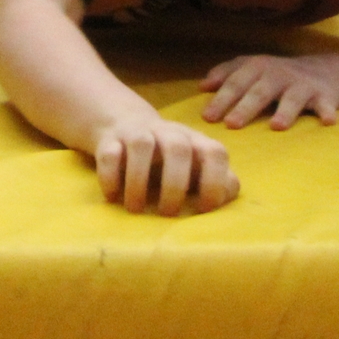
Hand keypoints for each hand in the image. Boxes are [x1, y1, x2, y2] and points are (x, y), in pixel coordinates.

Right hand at [93, 114, 237, 213]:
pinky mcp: (110, 139)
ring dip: (138, 181)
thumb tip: (228, 193)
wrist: (127, 125)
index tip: (202, 209)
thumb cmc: (170, 159)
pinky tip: (112, 197)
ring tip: (136, 209)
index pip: (215, 152)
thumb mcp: (196, 167)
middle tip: (167, 213)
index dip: (214, 181)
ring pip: (142, 145)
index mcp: (196, 142)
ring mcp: (138, 133)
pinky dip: (110, 177)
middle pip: (178, 148)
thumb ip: (218, 180)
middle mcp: (169, 134)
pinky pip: (109, 153)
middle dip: (174, 184)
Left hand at [202, 55, 338, 130]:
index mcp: (257, 67)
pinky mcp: (324, 96)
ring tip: (277, 126)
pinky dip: (327, 111)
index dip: (222, 99)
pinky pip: (326, 104)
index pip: (236, 82)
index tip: (208, 118)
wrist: (322, 72)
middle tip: (232, 124)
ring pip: (293, 98)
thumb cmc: (276, 76)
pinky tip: (328, 121)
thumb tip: (202, 87)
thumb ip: (226, 74)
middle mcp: (279, 74)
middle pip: (260, 91)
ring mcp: (302, 84)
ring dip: (285, 111)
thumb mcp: (252, 68)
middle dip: (245, 107)